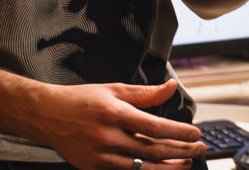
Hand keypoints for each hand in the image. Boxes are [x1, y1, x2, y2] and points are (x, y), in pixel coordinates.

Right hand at [42, 79, 205, 169]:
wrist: (48, 115)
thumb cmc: (83, 100)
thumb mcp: (115, 90)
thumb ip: (146, 93)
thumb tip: (171, 87)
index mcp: (116, 114)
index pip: (156, 127)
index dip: (179, 132)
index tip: (196, 134)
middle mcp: (109, 137)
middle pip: (153, 150)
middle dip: (181, 151)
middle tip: (199, 148)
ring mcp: (101, 157)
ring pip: (142, 168)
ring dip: (168, 168)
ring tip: (186, 163)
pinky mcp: (93, 169)